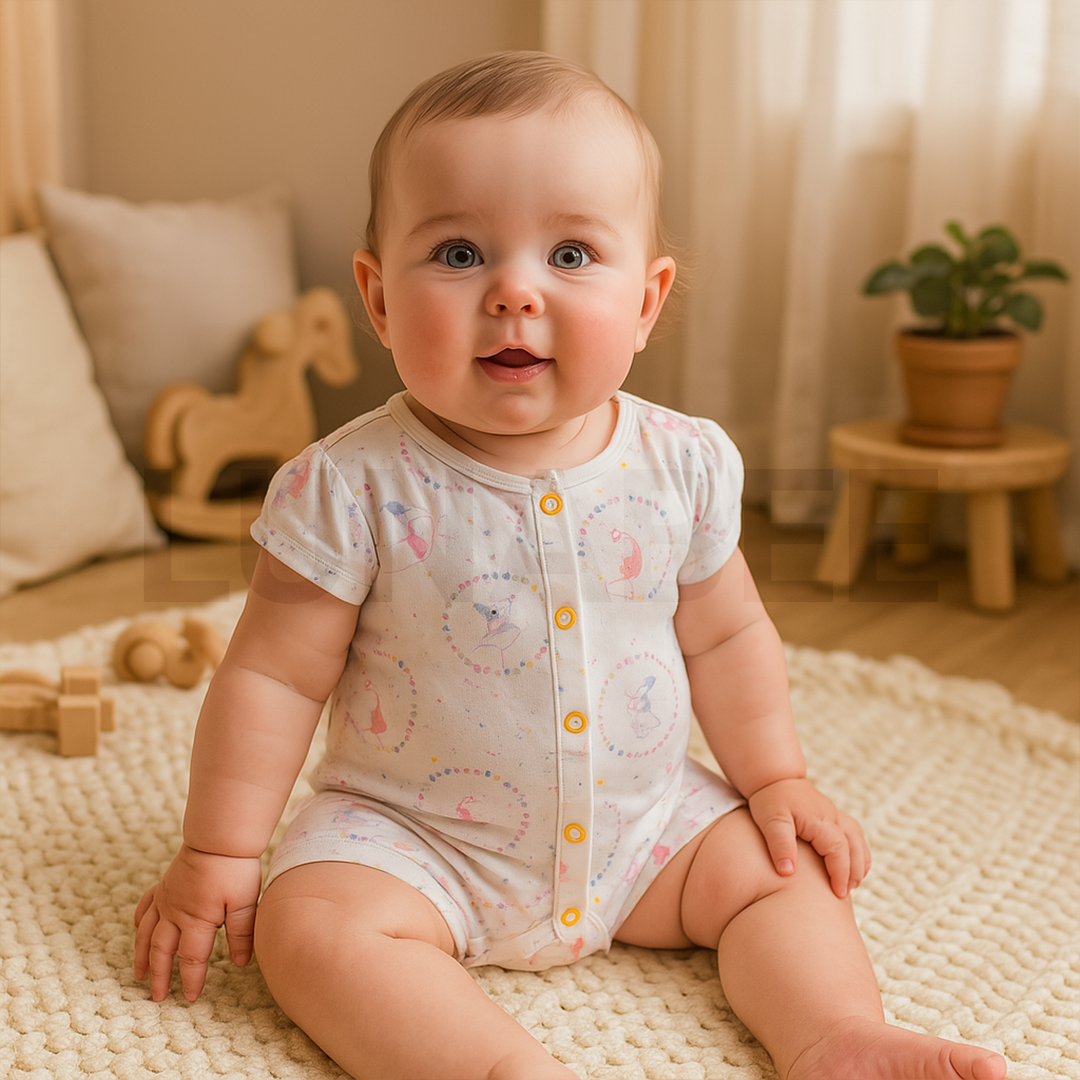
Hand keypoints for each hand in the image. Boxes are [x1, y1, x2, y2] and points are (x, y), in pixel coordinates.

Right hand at [134, 844, 262, 1001]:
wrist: (219, 837)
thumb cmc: (235, 869)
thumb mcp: (245, 903)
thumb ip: (242, 934)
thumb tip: (241, 963)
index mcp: (196, 920)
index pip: (192, 958)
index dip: (191, 980)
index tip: (190, 998)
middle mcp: (174, 913)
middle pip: (162, 951)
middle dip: (160, 976)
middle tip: (157, 997)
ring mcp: (166, 898)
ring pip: (147, 933)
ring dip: (142, 956)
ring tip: (139, 975)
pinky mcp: (164, 884)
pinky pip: (145, 906)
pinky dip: (140, 921)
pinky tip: (138, 929)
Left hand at [747, 778, 870, 897]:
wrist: (774, 777)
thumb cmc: (770, 799)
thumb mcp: (771, 821)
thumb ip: (780, 844)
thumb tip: (787, 872)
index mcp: (819, 819)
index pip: (838, 849)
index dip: (841, 872)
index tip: (839, 893)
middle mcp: (832, 816)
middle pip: (853, 846)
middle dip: (854, 871)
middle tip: (846, 893)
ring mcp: (835, 814)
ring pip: (857, 840)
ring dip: (859, 862)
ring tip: (853, 884)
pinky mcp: (833, 815)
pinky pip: (854, 834)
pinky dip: (858, 851)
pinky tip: (852, 865)